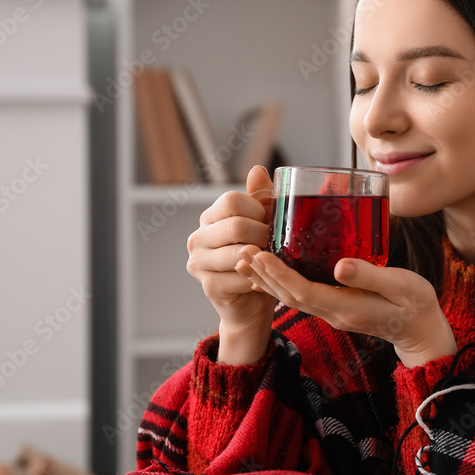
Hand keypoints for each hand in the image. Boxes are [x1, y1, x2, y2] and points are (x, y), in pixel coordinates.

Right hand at [186, 165, 275, 364]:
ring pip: (238, 252)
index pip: (232, 200)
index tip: (272, 221)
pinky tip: (267, 279)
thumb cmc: (259, 260)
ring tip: (274, 261)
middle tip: (277, 244)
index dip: (259, 209)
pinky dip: (259, 278)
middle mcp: (198, 238)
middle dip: (263, 234)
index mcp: (210, 218)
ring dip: (262, 257)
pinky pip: (240, 277)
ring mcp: (198, 263)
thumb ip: (260, 199)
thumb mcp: (262, 226)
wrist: (252, 304)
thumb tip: (258, 170)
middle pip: (235, 225)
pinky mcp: (208, 286)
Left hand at [240, 247, 456, 367]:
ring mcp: (333, 312)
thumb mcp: (401, 286)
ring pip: (291, 297)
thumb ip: (371, 276)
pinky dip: (282, 282)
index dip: (278, 274)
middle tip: (241, 251)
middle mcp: (333, 312)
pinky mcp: (335, 307)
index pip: (303, 291)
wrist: (422, 331)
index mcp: (346, 307)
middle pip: (288, 295)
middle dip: (263, 275)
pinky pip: (300, 296)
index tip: (259, 254)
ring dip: (267, 280)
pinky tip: (270, 272)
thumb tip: (340, 266)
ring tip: (245, 259)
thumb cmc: (415, 304)